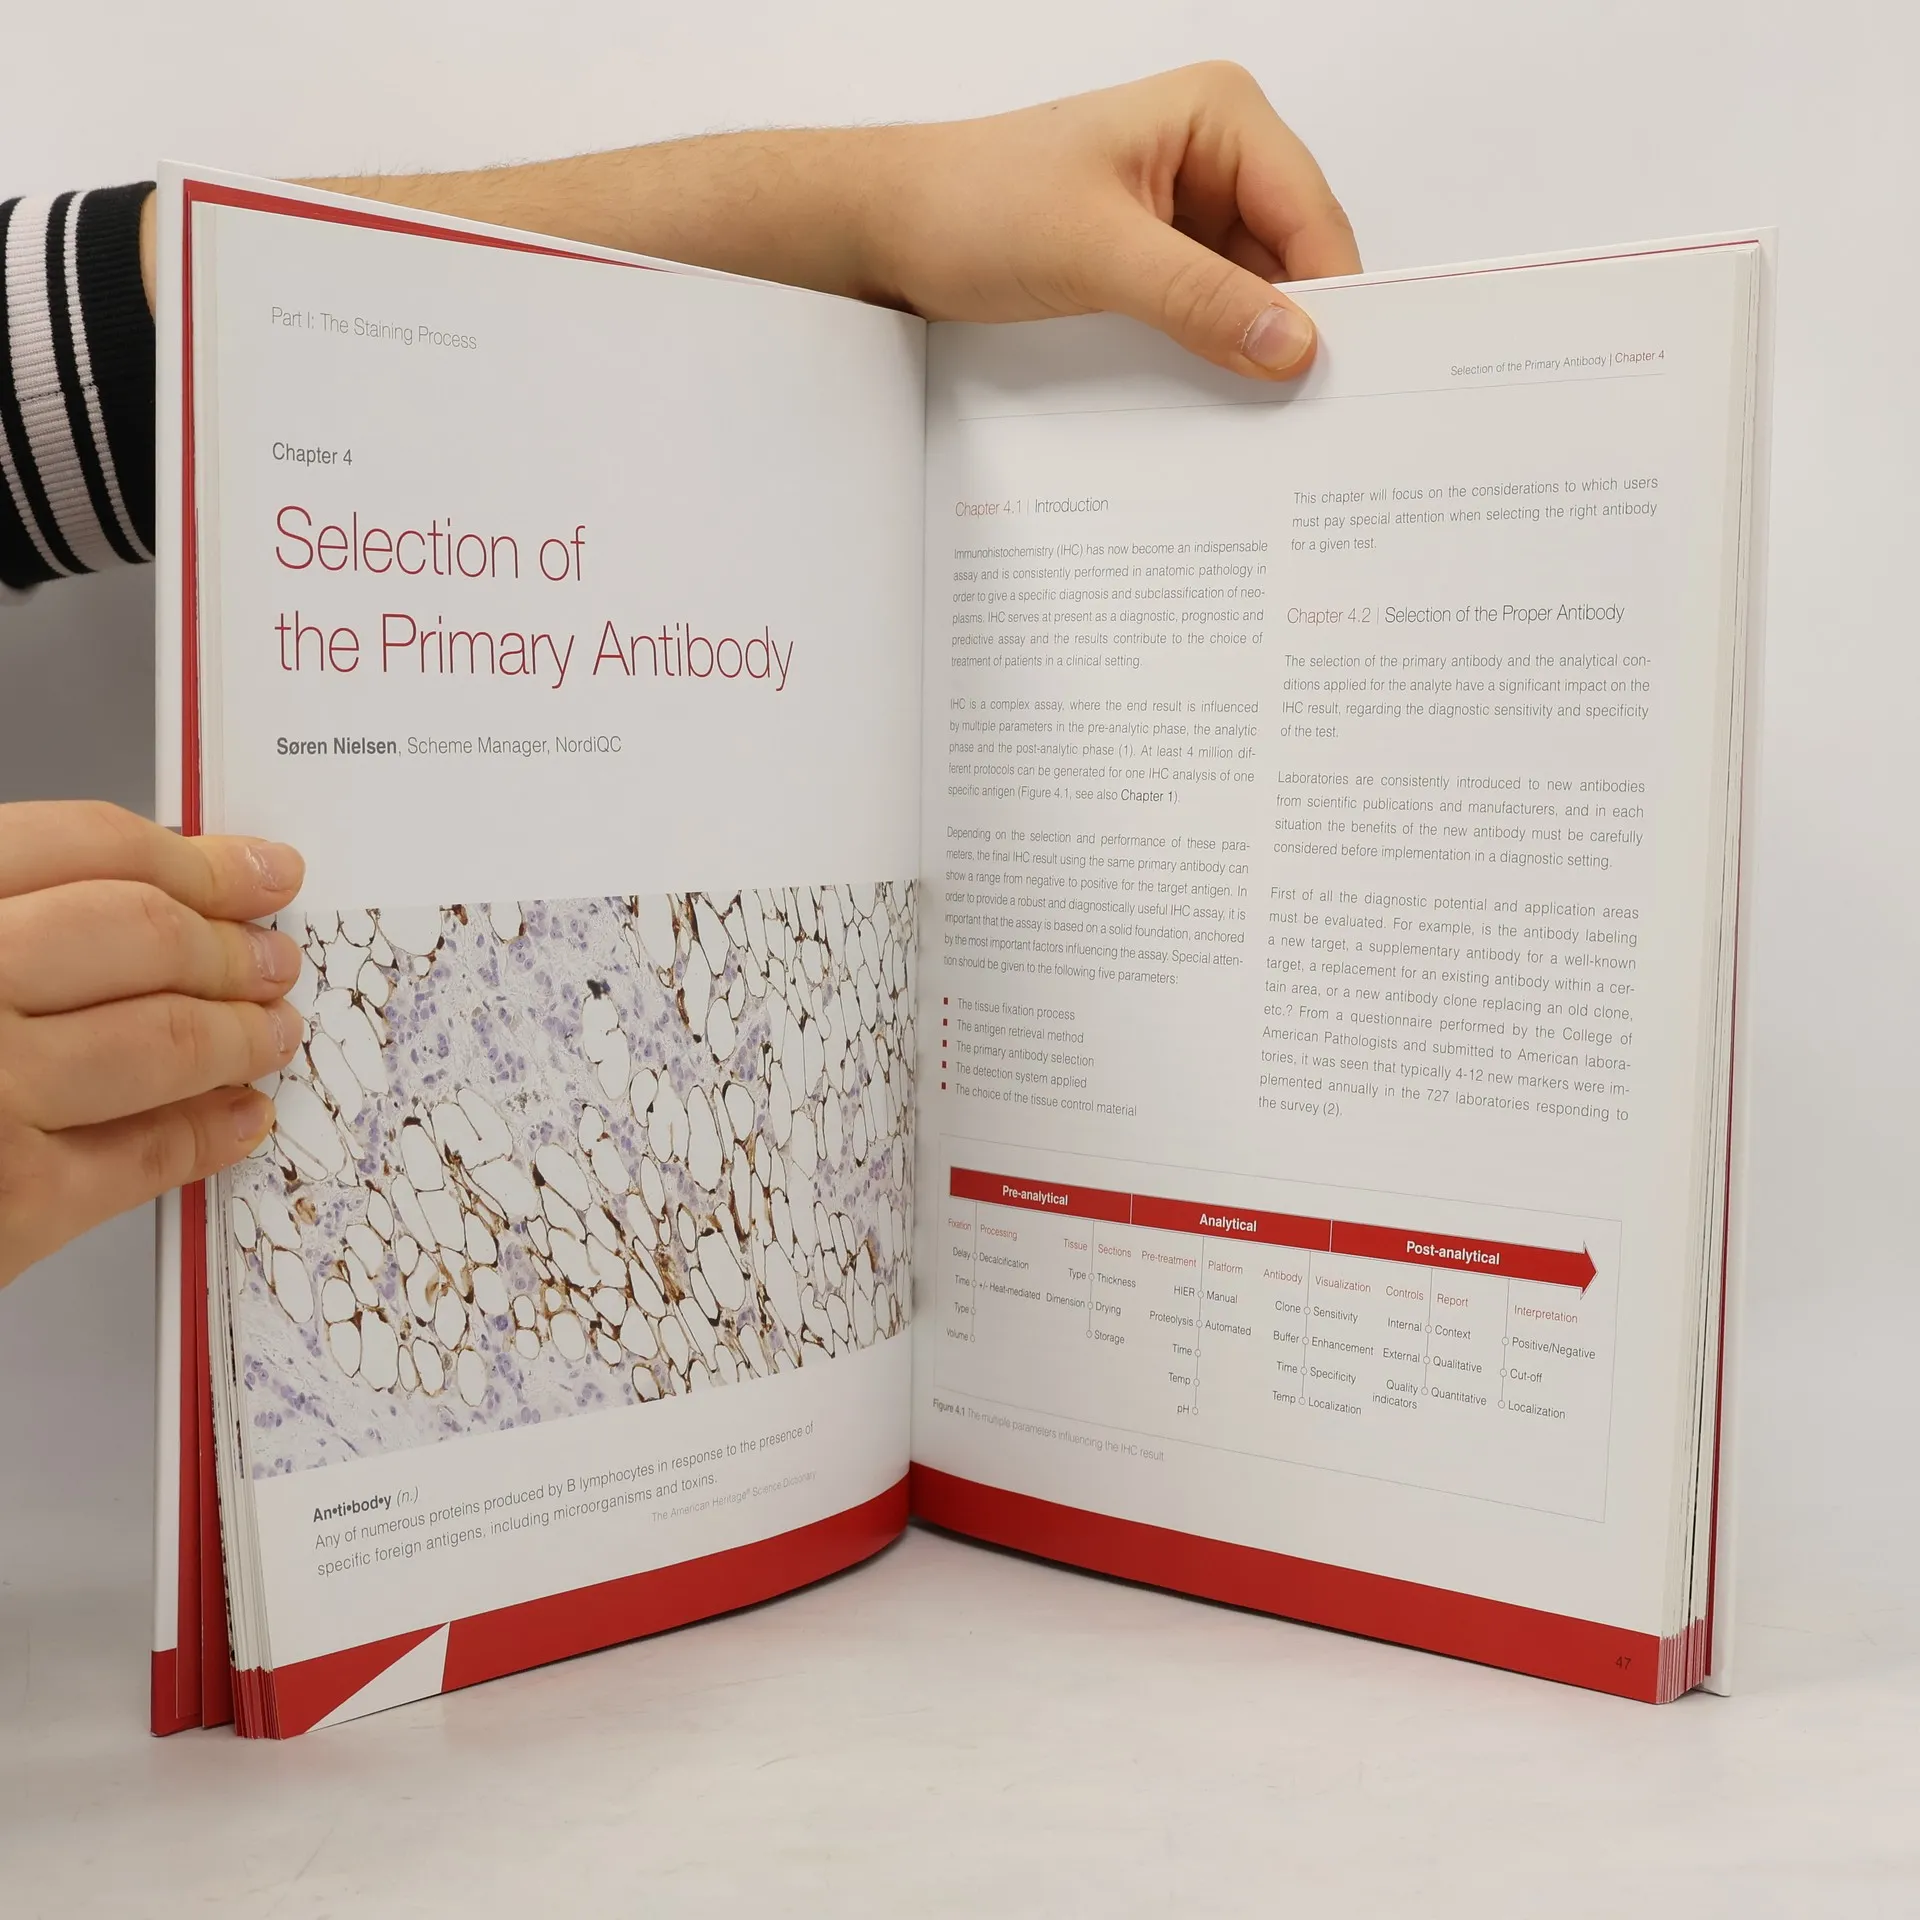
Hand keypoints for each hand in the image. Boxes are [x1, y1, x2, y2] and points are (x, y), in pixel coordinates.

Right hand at [0, 803, 305, 1286]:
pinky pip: (138, 1156)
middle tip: (275, 955)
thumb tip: (138, 896)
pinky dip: (204, 1133)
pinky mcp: (5, 1201)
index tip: (254, 867)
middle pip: (144, 936)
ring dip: (243, 1034)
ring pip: (165, 1041)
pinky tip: (236, 1118)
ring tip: (271, 1030)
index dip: (195, 856)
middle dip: (233, 947)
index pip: (87, 846)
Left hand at [307, 63, 1356, 380]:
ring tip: (1270, 429)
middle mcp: (1216, 154)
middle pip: (1297, 259)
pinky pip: (1210, 315)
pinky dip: (1215, 359)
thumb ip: (1203, 302)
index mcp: (1220, 116)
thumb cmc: (974, 208)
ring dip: (1254, 354)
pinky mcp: (1153, 260)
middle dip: (1300, 333)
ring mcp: (1186, 210)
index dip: (1337, 302)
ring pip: (1257, 295)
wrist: (885, 230)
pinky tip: (1219, 411)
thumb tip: (1299, 346)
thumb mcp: (1098, 257)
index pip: (1314, 218)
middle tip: (1316, 425)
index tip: (1351, 385)